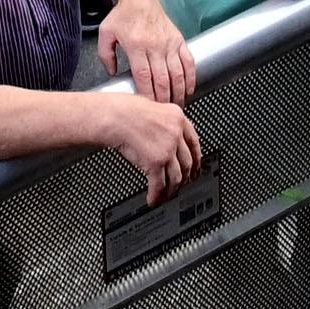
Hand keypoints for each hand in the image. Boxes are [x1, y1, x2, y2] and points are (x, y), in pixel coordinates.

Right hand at [91, 88, 207, 205]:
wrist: (113, 116)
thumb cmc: (124, 111)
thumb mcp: (153, 109)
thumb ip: (165, 124)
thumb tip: (166, 139)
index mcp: (178, 118)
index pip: (194, 143)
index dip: (196, 159)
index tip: (195, 167)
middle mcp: (176, 133)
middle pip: (187, 162)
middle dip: (185, 178)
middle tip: (181, 185)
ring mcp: (167, 148)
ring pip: (176, 177)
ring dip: (171, 190)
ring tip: (166, 196)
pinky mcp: (156, 162)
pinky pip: (159, 184)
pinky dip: (157, 195)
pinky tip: (153, 199)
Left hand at [97, 0, 195, 103]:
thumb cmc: (122, 17)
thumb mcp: (106, 34)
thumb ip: (105, 56)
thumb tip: (113, 74)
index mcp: (136, 46)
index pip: (144, 76)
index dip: (148, 94)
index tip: (148, 108)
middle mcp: (155, 46)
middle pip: (163, 79)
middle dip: (164, 99)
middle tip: (163, 114)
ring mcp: (169, 43)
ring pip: (178, 73)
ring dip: (179, 92)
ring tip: (176, 107)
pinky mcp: (179, 40)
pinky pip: (189, 62)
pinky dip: (191, 78)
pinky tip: (190, 90)